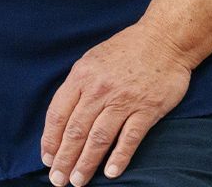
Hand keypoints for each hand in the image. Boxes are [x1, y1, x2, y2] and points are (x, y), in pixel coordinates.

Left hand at [40, 22, 193, 183]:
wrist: (164, 39)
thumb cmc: (126, 50)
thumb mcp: (92, 59)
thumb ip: (78, 85)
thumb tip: (64, 116)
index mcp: (82, 75)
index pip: (58, 113)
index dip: (51, 139)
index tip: (47, 159)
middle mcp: (99, 89)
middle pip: (76, 130)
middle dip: (64, 158)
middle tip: (57, 180)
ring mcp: (123, 100)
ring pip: (99, 138)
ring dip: (86, 163)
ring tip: (78, 181)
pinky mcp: (147, 109)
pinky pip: (129, 138)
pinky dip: (119, 157)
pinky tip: (110, 173)